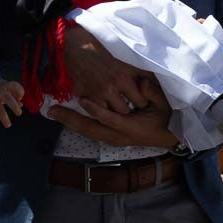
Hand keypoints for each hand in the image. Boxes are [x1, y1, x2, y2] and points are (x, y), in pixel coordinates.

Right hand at [0, 79, 23, 130]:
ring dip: (3, 117)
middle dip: (14, 106)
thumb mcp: (8, 88)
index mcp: (7, 86)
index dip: (20, 92)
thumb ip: (15, 96)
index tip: (21, 99)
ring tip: (8, 125)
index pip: (15, 87)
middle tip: (19, 113)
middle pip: (7, 98)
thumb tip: (21, 105)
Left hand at [48, 78, 176, 147]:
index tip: (83, 100)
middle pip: (91, 129)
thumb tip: (140, 83)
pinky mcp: (111, 138)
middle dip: (71, 120)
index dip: (96, 110)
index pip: (110, 120)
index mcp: (131, 128)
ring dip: (70, 122)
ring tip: (54, 113)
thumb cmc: (166, 117)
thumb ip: (152, 93)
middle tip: (53, 111)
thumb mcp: (163, 103)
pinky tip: (66, 118)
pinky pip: (91, 132)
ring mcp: (113, 139)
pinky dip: (77, 125)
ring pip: (88, 132)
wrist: (170, 137)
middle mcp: (118, 136)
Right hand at [62, 23, 156, 113]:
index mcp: (123, 79)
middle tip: (128, 106)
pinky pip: (94, 111)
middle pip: (125, 111)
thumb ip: (143, 73)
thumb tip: (157, 83)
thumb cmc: (106, 53)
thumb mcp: (127, 61)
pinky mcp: (83, 96)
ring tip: (115, 105)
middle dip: (128, 109)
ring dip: (113, 110)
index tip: (141, 102)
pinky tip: (102, 103)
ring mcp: (95, 94)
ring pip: (110, 113)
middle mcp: (110, 88)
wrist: (80, 48)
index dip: (141, 102)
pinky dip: (99, 108)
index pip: (140, 102)